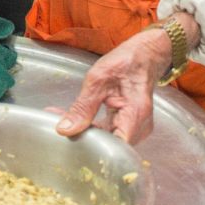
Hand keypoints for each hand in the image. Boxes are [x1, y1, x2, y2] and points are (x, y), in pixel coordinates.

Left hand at [53, 26, 174, 144]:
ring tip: (65, 120)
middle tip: (60, 126)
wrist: (144, 55)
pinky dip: (96, 128)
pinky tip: (80, 120)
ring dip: (88, 133)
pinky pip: (112, 133)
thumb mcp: (97, 80)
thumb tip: (65, 129)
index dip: (93, 149)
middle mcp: (140, 126)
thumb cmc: (125, 62)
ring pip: (110, 140)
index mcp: (135, 115)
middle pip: (111, 146)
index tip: (72, 140)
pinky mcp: (131, 125)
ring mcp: (137, 127)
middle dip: (85, 138)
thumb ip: (82, 107)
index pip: (115, 149)